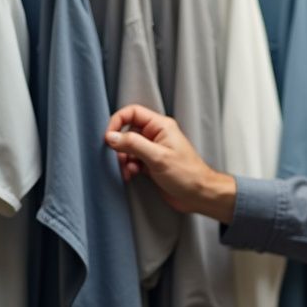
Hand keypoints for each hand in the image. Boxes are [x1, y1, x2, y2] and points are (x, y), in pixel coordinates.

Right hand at [105, 104, 236, 221]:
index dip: (117, 122)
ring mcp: (153, 149)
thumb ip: (133, 144)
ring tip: (128, 171)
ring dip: (123, 159)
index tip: (108, 138)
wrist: (198, 194)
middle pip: (127, 131)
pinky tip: (132, 175)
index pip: (132, 112)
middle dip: (120, 146)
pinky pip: (132, 160)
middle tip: (120, 159)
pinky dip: (129, 167)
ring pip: (128, 148)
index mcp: (160, 125)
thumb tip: (111, 136)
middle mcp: (156, 134)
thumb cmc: (186, 174)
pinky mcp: (151, 163)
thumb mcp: (157, 157)